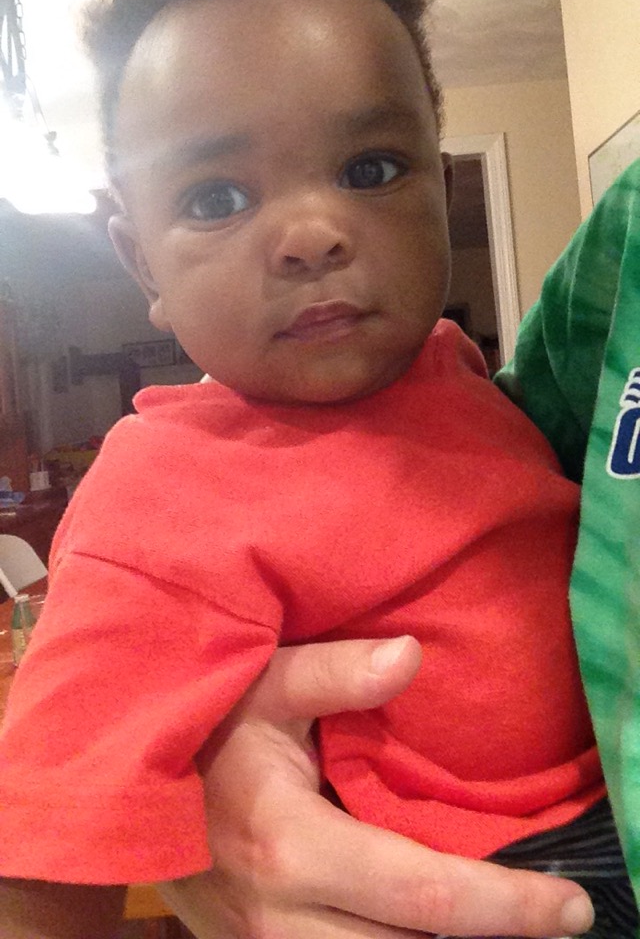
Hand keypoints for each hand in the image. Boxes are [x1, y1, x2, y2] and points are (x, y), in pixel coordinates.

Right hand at [158, 637, 593, 938]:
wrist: (115, 784)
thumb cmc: (198, 725)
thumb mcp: (261, 684)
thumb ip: (336, 672)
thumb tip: (413, 655)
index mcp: (292, 847)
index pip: (425, 894)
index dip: (507, 908)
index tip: (567, 909)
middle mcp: (283, 917)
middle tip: (547, 916)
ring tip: (490, 918)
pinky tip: (413, 920)